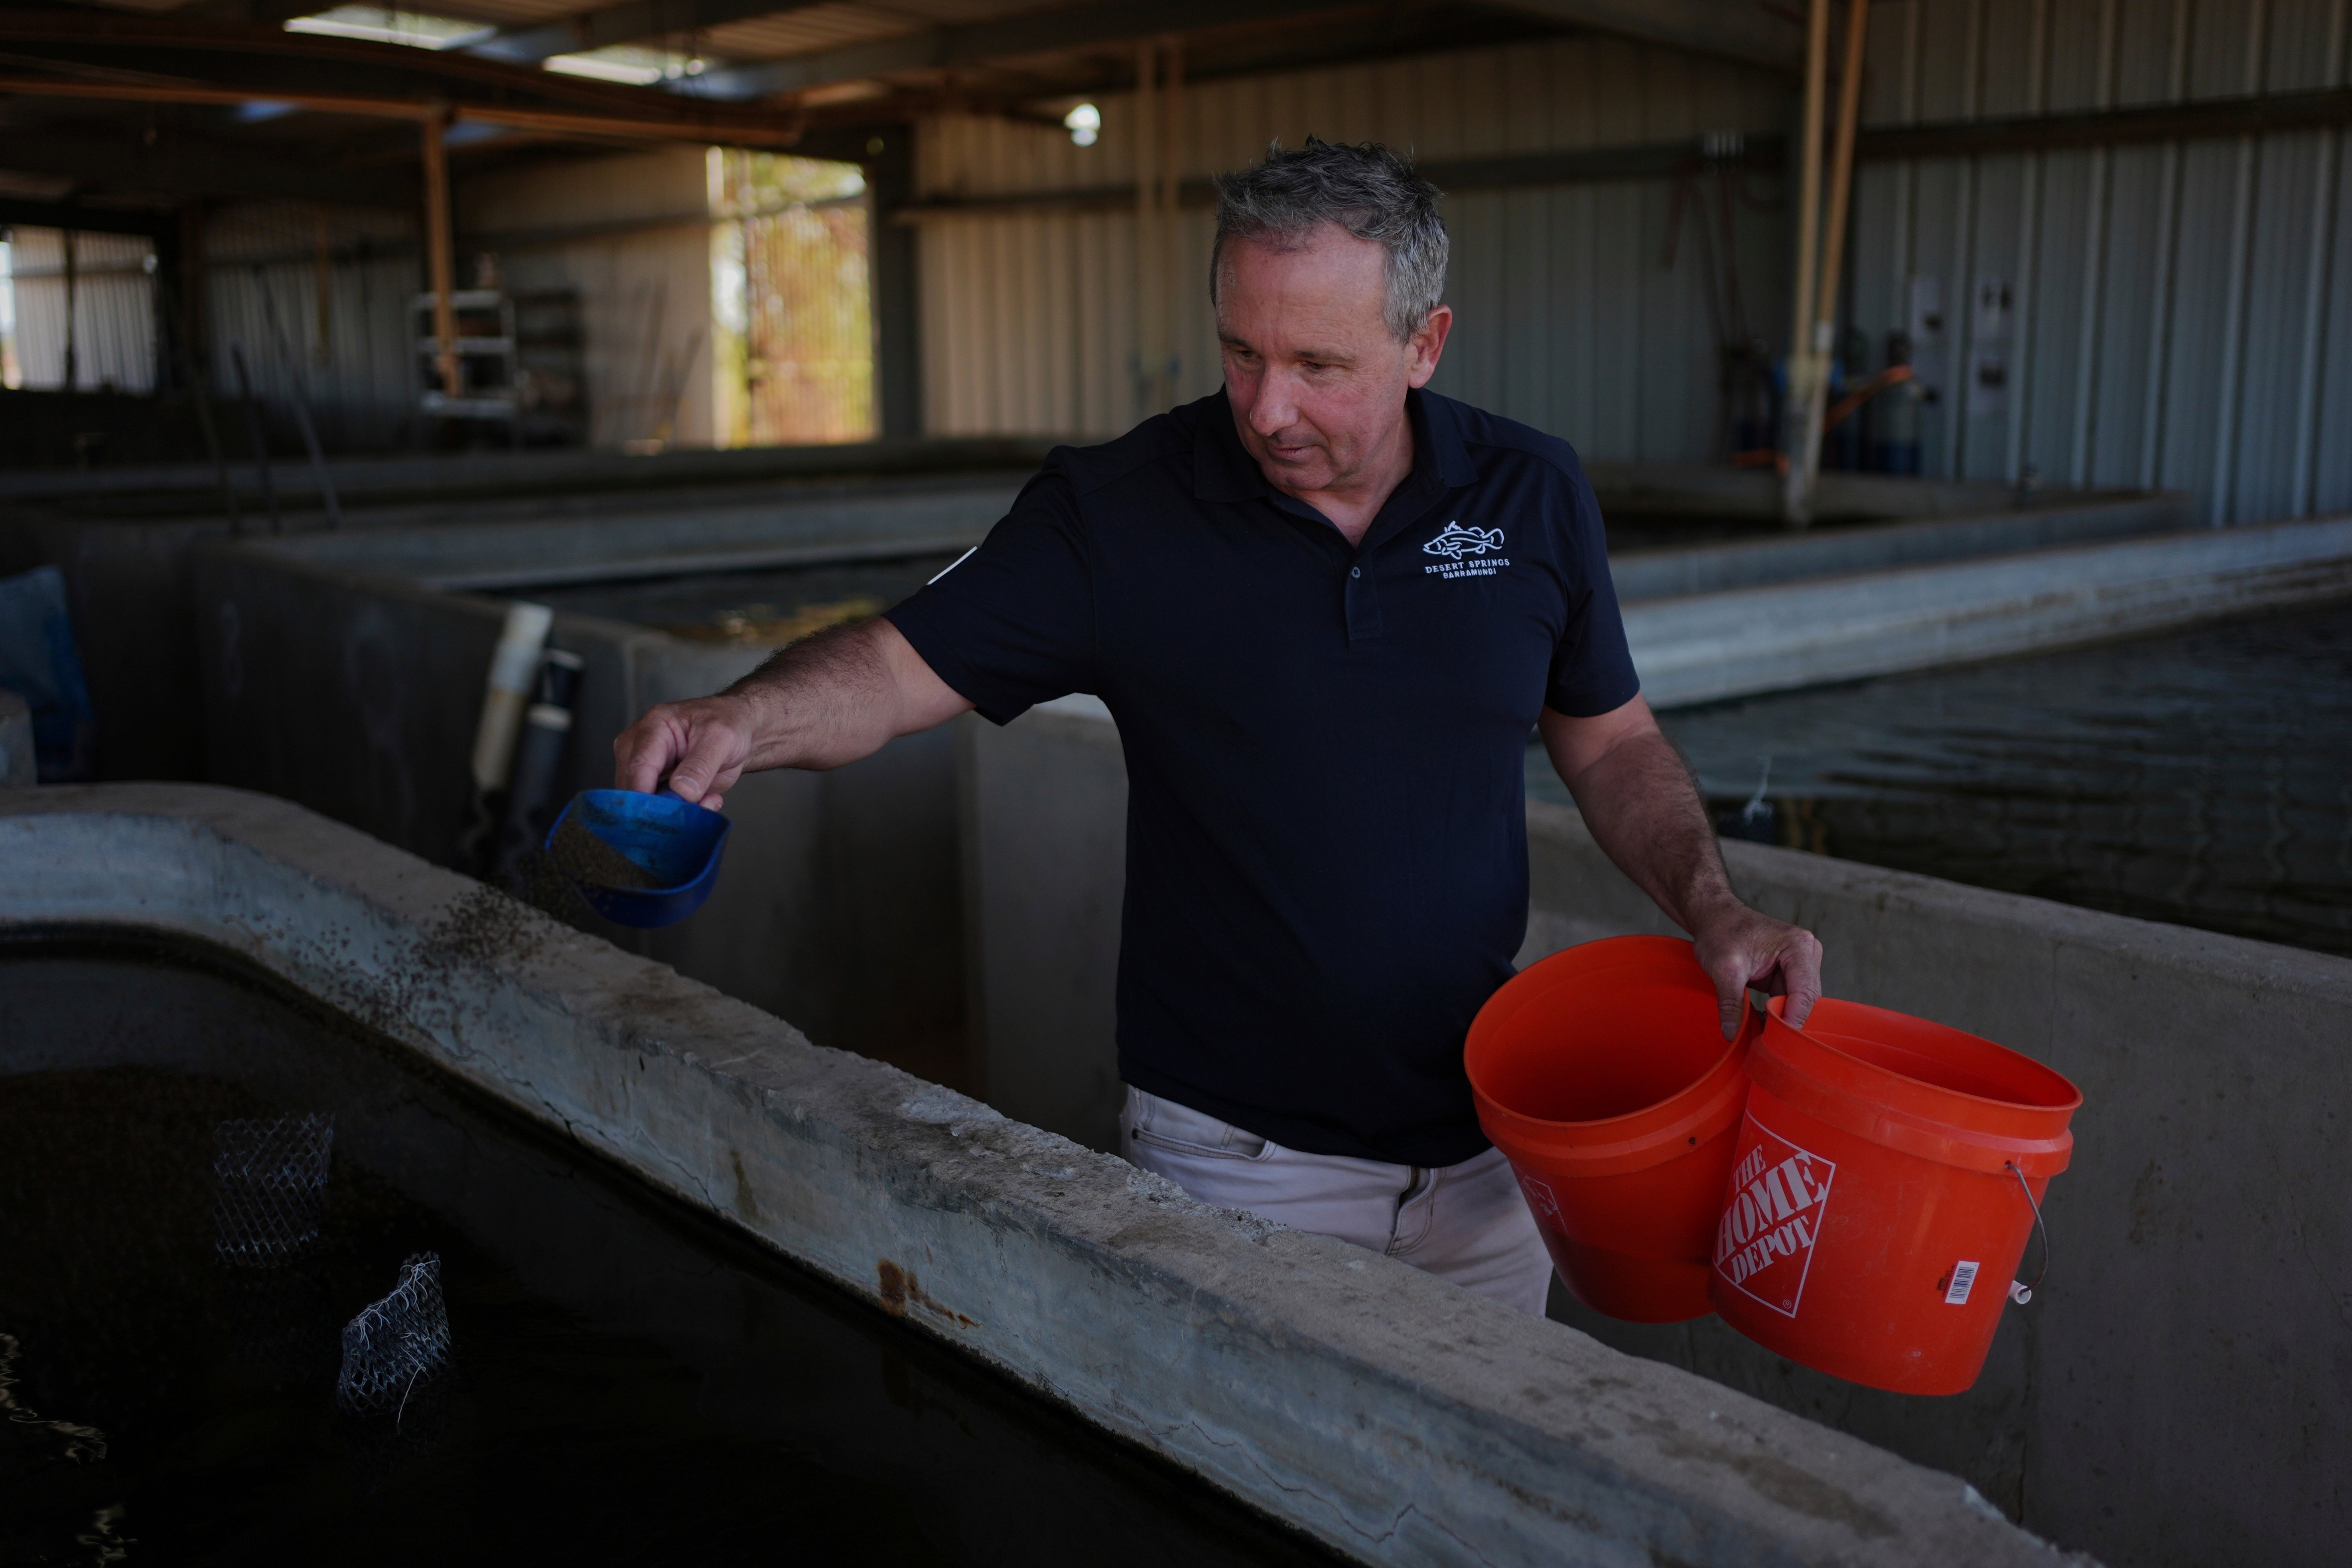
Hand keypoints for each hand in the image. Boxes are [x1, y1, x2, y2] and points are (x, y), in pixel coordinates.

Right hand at [612, 694, 756, 811]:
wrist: (739, 732)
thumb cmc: (727, 723)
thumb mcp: (721, 738)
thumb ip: (700, 765)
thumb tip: (681, 790)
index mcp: (654, 726)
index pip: (639, 765)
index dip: (646, 793)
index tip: (664, 814)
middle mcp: (641, 747)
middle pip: (634, 787)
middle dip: (664, 805)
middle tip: (698, 804)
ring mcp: (647, 768)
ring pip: (645, 802)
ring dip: (677, 809)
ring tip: (707, 798)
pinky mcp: (658, 785)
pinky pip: (661, 808)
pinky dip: (684, 811)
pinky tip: (706, 799)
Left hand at [1691, 901, 1822, 1038]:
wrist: (1714, 916)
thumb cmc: (1719, 932)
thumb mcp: (1723, 969)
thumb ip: (1731, 1003)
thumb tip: (1732, 1035)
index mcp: (1798, 946)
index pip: (1804, 993)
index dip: (1793, 1020)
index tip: (1778, 1043)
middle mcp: (1807, 953)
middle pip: (1805, 1000)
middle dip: (1787, 1021)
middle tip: (1767, 1045)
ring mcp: (1800, 963)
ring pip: (1798, 1003)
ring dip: (1780, 1019)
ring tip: (1761, 1036)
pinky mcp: (1789, 973)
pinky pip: (1788, 1000)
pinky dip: (1775, 1013)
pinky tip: (1760, 1023)